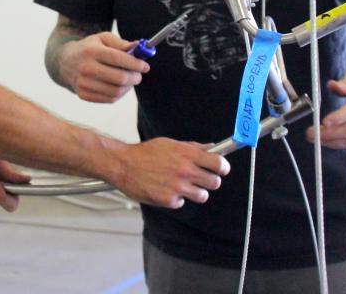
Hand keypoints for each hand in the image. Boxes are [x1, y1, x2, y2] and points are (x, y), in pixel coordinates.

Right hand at [58, 33, 149, 102]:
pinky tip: (119, 86)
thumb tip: (138, 48)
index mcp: (91, 51)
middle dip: (135, 77)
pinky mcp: (83, 95)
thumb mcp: (103, 39)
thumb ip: (121, 43)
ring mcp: (83, 83)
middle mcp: (86, 68)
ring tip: (129, 80)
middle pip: (120, 78)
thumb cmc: (89, 48)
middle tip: (139, 75)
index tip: (145, 66)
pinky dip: (119, 94)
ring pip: (116, 91)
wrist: (65, 62)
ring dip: (129, 87)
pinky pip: (109, 99)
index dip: (136, 64)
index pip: (119, 59)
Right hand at [112, 139, 228, 208]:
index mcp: (187, 154)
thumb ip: (192, 148)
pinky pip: (182, 202)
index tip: (221, 169)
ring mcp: (178, 187)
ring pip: (202, 195)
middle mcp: (185, 171)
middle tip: (200, 178)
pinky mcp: (169, 200)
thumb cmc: (145, 153)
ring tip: (181, 185)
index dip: (222, 167)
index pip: (219, 164)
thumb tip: (211, 149)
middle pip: (214, 182)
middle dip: (209, 180)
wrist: (123, 165)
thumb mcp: (170, 144)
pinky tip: (165, 189)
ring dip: (195, 192)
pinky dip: (176, 198)